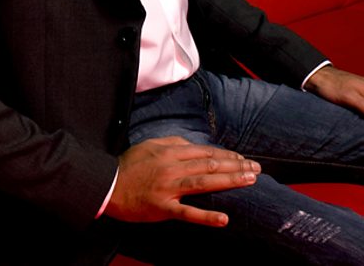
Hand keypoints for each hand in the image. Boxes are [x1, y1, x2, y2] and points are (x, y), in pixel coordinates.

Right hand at [104, 136, 259, 226]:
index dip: (227, 155)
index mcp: (170, 152)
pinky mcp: (162, 208)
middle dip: (236, 166)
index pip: (205, 152)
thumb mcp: (150, 146)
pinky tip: (224, 219)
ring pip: (204, 183)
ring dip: (229, 181)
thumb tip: (194, 146)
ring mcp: (168, 188)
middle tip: (257, 169)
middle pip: (210, 164)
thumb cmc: (128, 165)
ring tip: (250, 181)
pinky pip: (187, 213)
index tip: (244, 159)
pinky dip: (207, 217)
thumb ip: (173, 144)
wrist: (106, 185)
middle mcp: (172, 168)